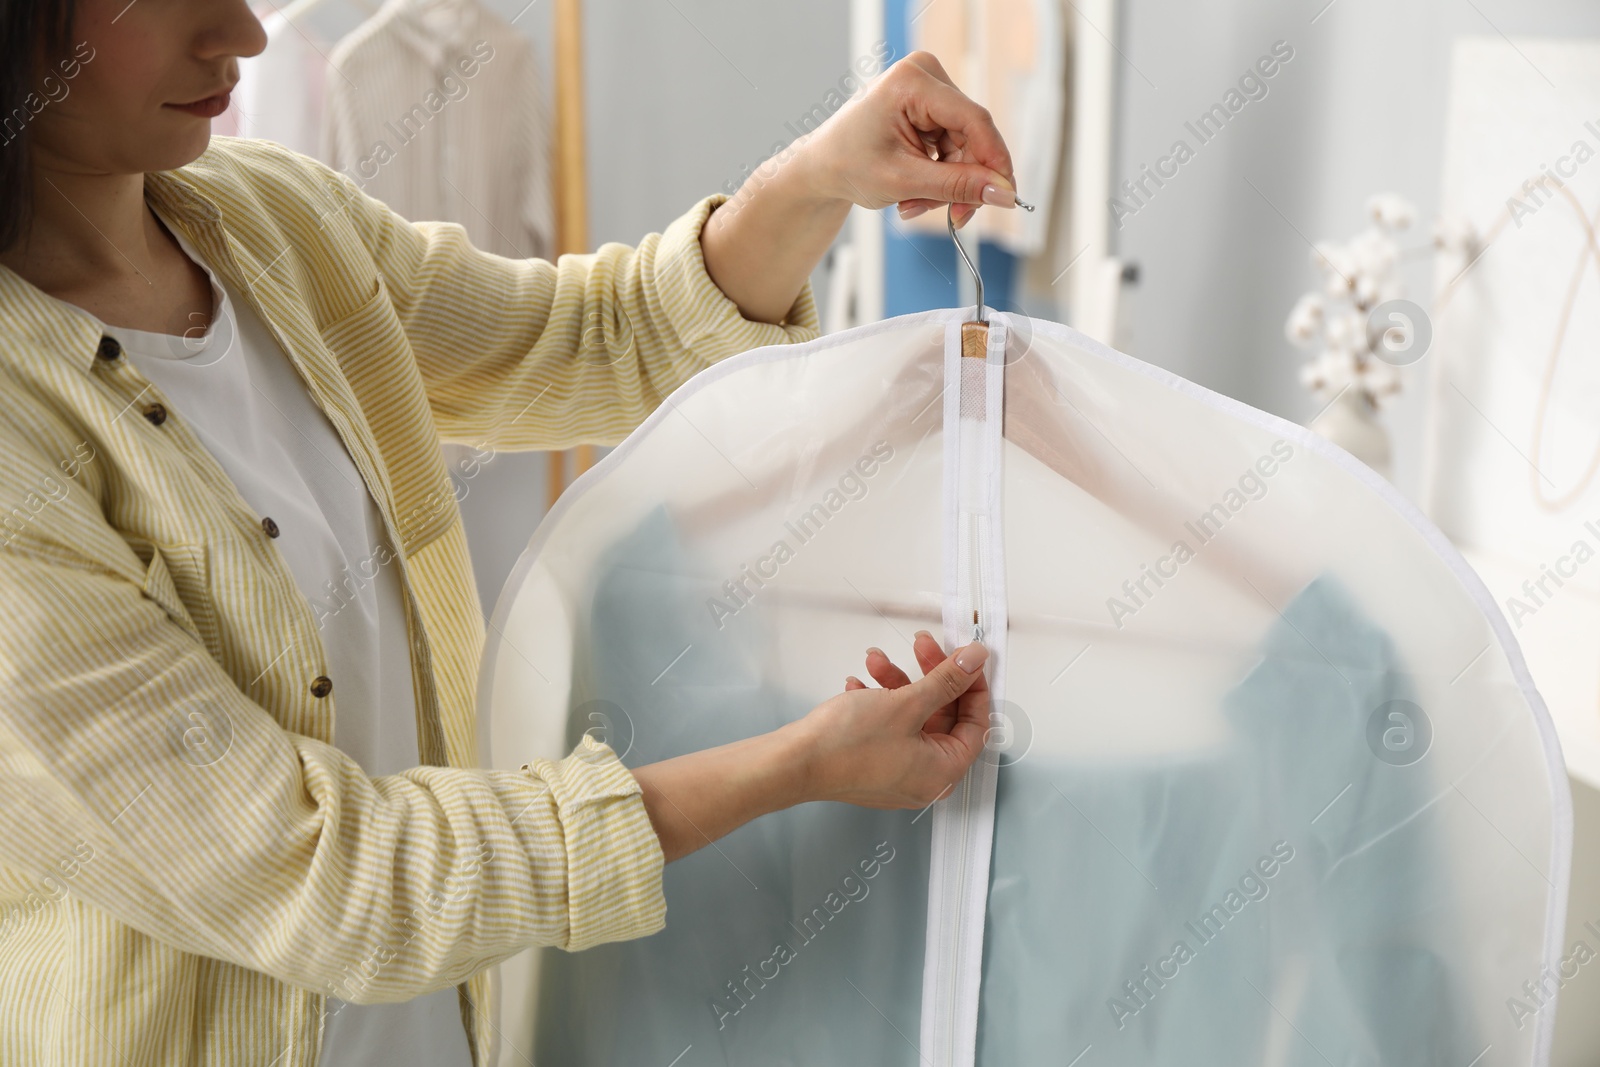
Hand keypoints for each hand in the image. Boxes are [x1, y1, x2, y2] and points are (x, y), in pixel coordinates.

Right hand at [788, 630, 990, 808]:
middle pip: (942, 716)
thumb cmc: (848, 745)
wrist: (795, 762)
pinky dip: (879, 702)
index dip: (973, 685)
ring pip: (912, 717)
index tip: (966, 658)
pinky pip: (888, 727)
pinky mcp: (872, 765)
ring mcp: (896, 773)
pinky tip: (860, 686)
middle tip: (922, 645)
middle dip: (929, 675)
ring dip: (897, 683)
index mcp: (943, 772)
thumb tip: (975, 661)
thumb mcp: (908, 703)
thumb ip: (948, 680)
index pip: (975, 724)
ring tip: (876, 660)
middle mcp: (924, 778)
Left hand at [796, 50, 1017, 229]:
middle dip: (964, 181)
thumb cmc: (847, 165)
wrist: (821, 167)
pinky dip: (941, 176)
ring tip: (914, 205)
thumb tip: (1004, 194)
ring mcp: (929, 89)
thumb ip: (957, 186)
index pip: (973, 120)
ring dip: (948, 184)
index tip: (1006, 197)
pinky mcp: (930, 106)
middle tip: (954, 218)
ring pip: (965, 146)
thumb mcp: (904, 181)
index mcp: (912, 81)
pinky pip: (954, 146)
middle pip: (972, 135)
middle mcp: (925, 75)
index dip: (994, 161)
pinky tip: (916, 192)